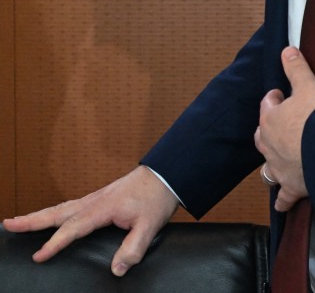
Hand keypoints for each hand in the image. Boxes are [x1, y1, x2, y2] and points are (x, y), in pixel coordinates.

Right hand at [1, 165, 177, 275]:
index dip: (55, 243)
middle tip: (8, 225)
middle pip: (57, 212)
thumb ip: (133, 248)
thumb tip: (116, 270)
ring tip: (18, 221)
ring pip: (61, 207)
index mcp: (103, 208)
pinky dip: (54, 211)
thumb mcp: (150, 226)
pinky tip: (51, 216)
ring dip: (39, 215)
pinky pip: (70, 205)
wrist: (167, 174)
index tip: (38, 256)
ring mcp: (95, 198)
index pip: (73, 228)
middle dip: (32, 221)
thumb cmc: (158, 198)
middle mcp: (94, 201)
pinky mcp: (100, 197)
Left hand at [255, 47, 314, 212]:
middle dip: (269, 129)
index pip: (268, 104)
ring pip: (267, 166)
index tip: (283, 95)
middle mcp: (269, 145)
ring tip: (278, 158)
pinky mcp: (291, 186)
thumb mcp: (308, 85)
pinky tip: (282, 203)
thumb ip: (296, 68)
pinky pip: (283, 197)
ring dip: (271, 162)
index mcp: (270, 120)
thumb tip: (286, 49)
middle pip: (262, 135)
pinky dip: (282, 200)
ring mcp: (278, 168)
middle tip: (283, 123)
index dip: (275, 98)